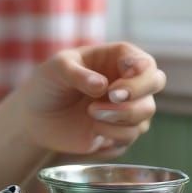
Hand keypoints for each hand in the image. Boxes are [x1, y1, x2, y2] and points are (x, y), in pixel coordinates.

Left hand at [17, 43, 165, 158]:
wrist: (35, 119)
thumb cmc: (47, 85)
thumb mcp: (55, 69)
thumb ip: (76, 73)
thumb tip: (101, 85)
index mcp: (114, 58)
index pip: (144, 61)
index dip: (139, 74)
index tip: (115, 89)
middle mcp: (126, 80)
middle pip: (156, 82)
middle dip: (137, 93)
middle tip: (112, 98)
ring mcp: (126, 106)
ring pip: (146, 111)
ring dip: (120, 115)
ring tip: (91, 113)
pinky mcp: (121, 130)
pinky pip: (132, 134)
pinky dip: (114, 133)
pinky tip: (93, 129)